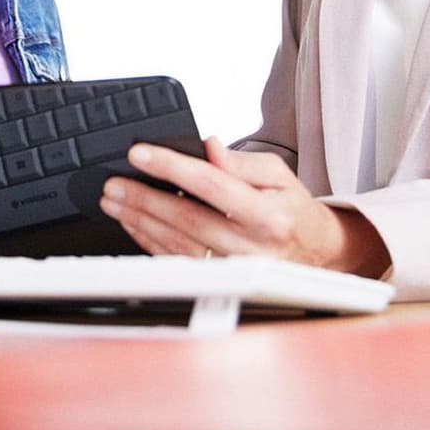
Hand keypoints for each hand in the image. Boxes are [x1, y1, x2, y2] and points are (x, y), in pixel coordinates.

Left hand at [99, 137, 390, 277]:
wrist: (314, 253)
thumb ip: (240, 162)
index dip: (172, 167)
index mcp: (268, 215)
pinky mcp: (220, 282)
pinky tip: (133, 223)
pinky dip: (149, 241)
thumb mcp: (278, 174)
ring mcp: (234, 269)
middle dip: (144, 198)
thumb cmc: (292, 210)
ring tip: (115, 200)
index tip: (141, 154)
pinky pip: (176, 261)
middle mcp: (251, 246)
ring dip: (139, 220)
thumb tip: (208, 147)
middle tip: (115, 182)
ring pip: (176, 243)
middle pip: (187, 218)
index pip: (212, 185)